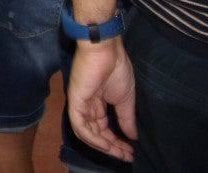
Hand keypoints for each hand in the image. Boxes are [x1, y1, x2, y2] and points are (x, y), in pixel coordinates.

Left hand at [67, 39, 136, 160]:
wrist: (106, 50)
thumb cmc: (116, 68)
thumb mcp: (125, 98)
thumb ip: (126, 118)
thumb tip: (132, 137)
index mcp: (97, 103)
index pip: (103, 128)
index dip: (116, 142)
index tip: (130, 152)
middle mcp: (87, 105)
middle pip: (95, 133)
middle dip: (111, 147)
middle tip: (127, 156)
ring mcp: (79, 103)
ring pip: (86, 133)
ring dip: (103, 146)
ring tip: (120, 153)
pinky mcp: (75, 101)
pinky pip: (80, 125)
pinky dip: (93, 138)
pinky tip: (106, 145)